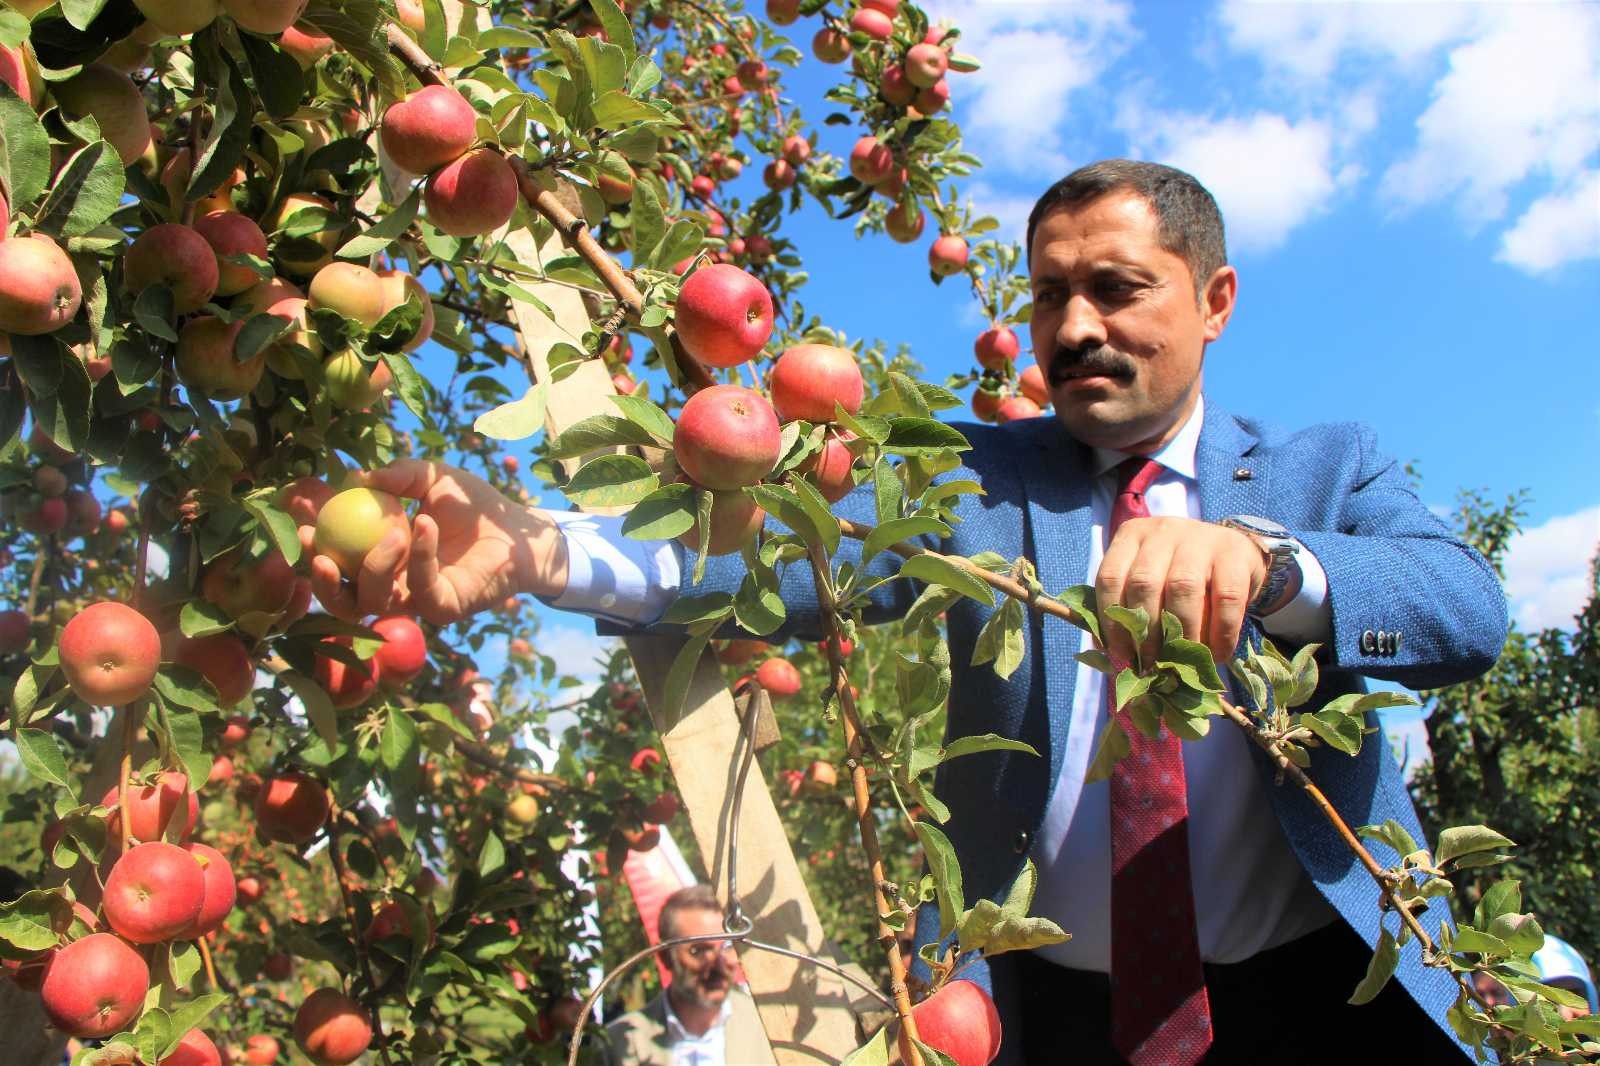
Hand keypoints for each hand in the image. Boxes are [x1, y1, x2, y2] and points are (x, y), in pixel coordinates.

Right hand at [292, 460, 567, 624]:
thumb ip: (398, 475)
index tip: (299, 506)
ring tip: (395, 528)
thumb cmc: (473, 504)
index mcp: (375, 557)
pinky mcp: (443, 609)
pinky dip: (419, 555)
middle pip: (339, 595)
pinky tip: (424, 524)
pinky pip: (420, 590)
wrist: (519, 527)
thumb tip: (355, 478)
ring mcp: (414, 601)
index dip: (310, 536)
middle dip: (319, 572)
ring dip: (374, 563)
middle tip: (316, 538)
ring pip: (372, 600)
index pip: (332, 554)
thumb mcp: (432, 477)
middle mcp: (389, 584)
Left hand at [1094, 516, 1265, 665]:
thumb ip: (1128, 608)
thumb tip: (1108, 655)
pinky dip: (1221, 633)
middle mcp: (1163, 531)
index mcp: (1133, 536)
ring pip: (1182, 587)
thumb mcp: (1151, 581)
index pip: (1110, 578)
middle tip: (1151, 663)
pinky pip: (1226, 598)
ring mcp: (1200, 537)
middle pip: (1144, 583)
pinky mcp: (1236, 552)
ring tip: (1181, 661)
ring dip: (1180, 633)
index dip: (1112, 622)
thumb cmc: (1182, 576)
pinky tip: (1217, 654)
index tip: (1122, 655)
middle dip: (1145, 632)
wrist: (1237, 553)